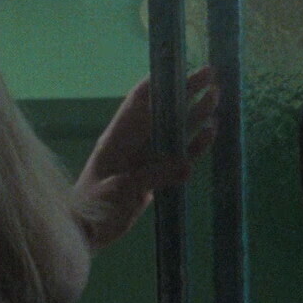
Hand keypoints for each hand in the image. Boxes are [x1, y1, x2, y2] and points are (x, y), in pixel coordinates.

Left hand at [74, 67, 218, 251]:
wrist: (87, 234)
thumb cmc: (94, 207)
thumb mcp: (121, 190)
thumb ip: (153, 176)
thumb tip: (186, 165)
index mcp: (117, 137)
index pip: (138, 101)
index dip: (158, 82)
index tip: (180, 68)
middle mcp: (132, 142)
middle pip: (162, 110)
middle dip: (185, 91)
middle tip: (210, 75)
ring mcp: (144, 158)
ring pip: (173, 130)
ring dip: (194, 114)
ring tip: (216, 97)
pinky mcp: (153, 176)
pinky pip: (177, 156)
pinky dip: (194, 146)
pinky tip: (210, 134)